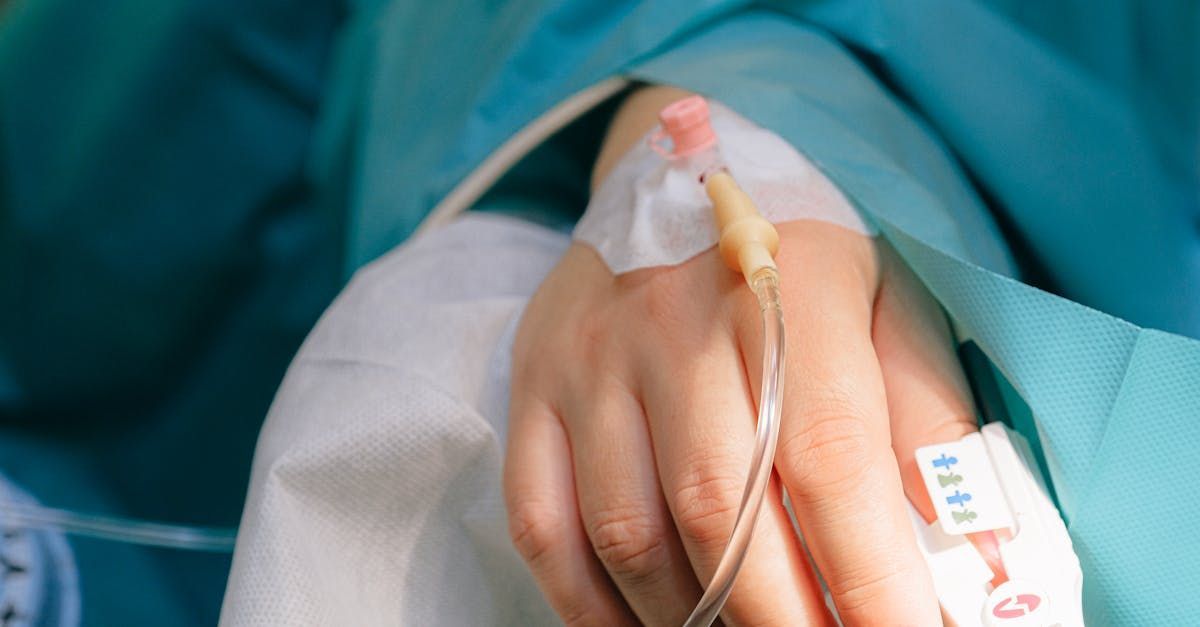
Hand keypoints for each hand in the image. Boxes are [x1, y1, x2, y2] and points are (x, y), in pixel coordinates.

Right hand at [503, 88, 975, 625]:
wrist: (675, 174)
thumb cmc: (804, 258)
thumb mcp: (892, 307)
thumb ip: (932, 424)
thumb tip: (978, 557)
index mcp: (787, 288)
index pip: (830, 458)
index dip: (872, 576)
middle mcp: (672, 320)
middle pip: (720, 510)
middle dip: (785, 619)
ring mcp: (589, 357)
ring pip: (629, 532)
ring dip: (693, 618)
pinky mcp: (532, 386)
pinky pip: (543, 523)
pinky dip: (591, 605)